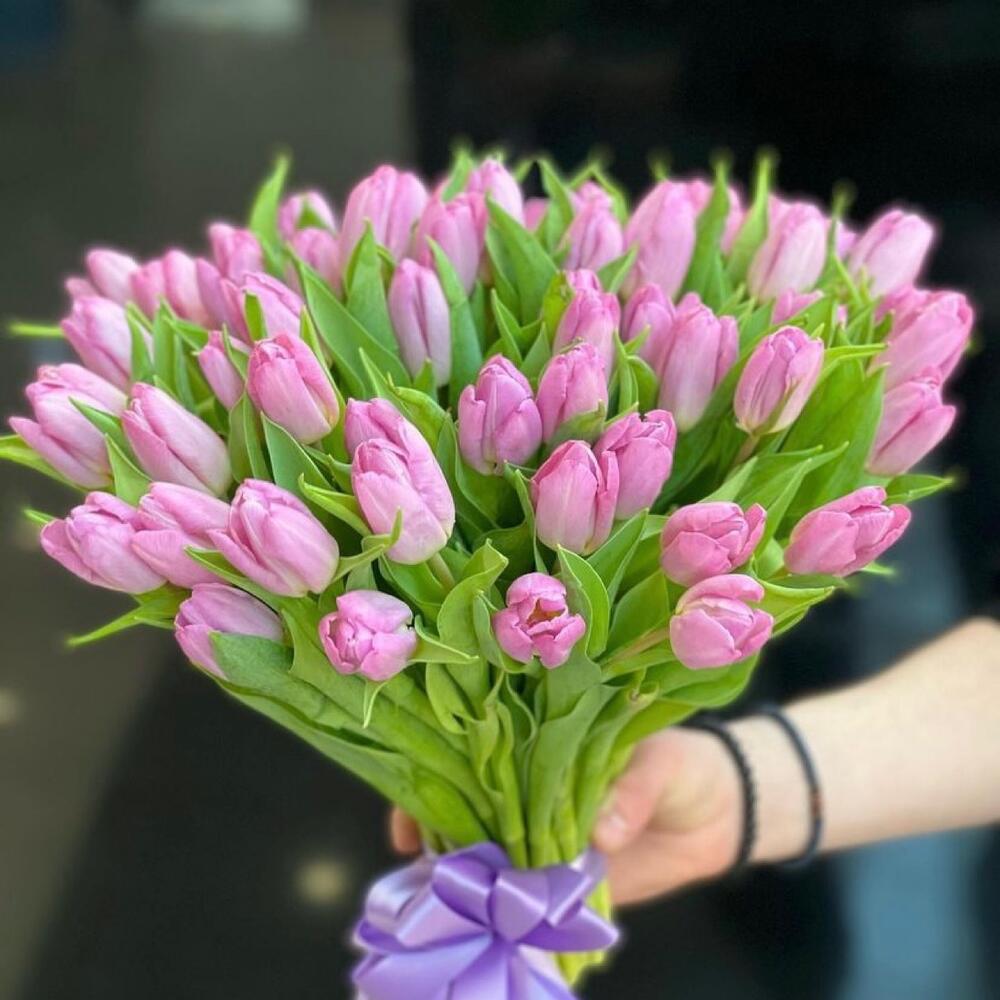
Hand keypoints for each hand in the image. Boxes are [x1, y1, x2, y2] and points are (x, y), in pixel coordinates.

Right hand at [388, 728, 742, 905]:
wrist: (722, 817)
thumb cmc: (686, 766)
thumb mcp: (661, 761)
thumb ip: (630, 789)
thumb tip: (601, 833)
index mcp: (545, 745)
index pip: (480, 751)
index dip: (441, 769)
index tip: (416, 799)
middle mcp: (533, 789)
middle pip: (469, 804)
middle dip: (434, 825)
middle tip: (414, 854)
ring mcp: (545, 836)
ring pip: (488, 852)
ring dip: (460, 873)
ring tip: (434, 894)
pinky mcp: (563, 882)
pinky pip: (523, 897)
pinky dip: (499, 911)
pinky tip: (474, 923)